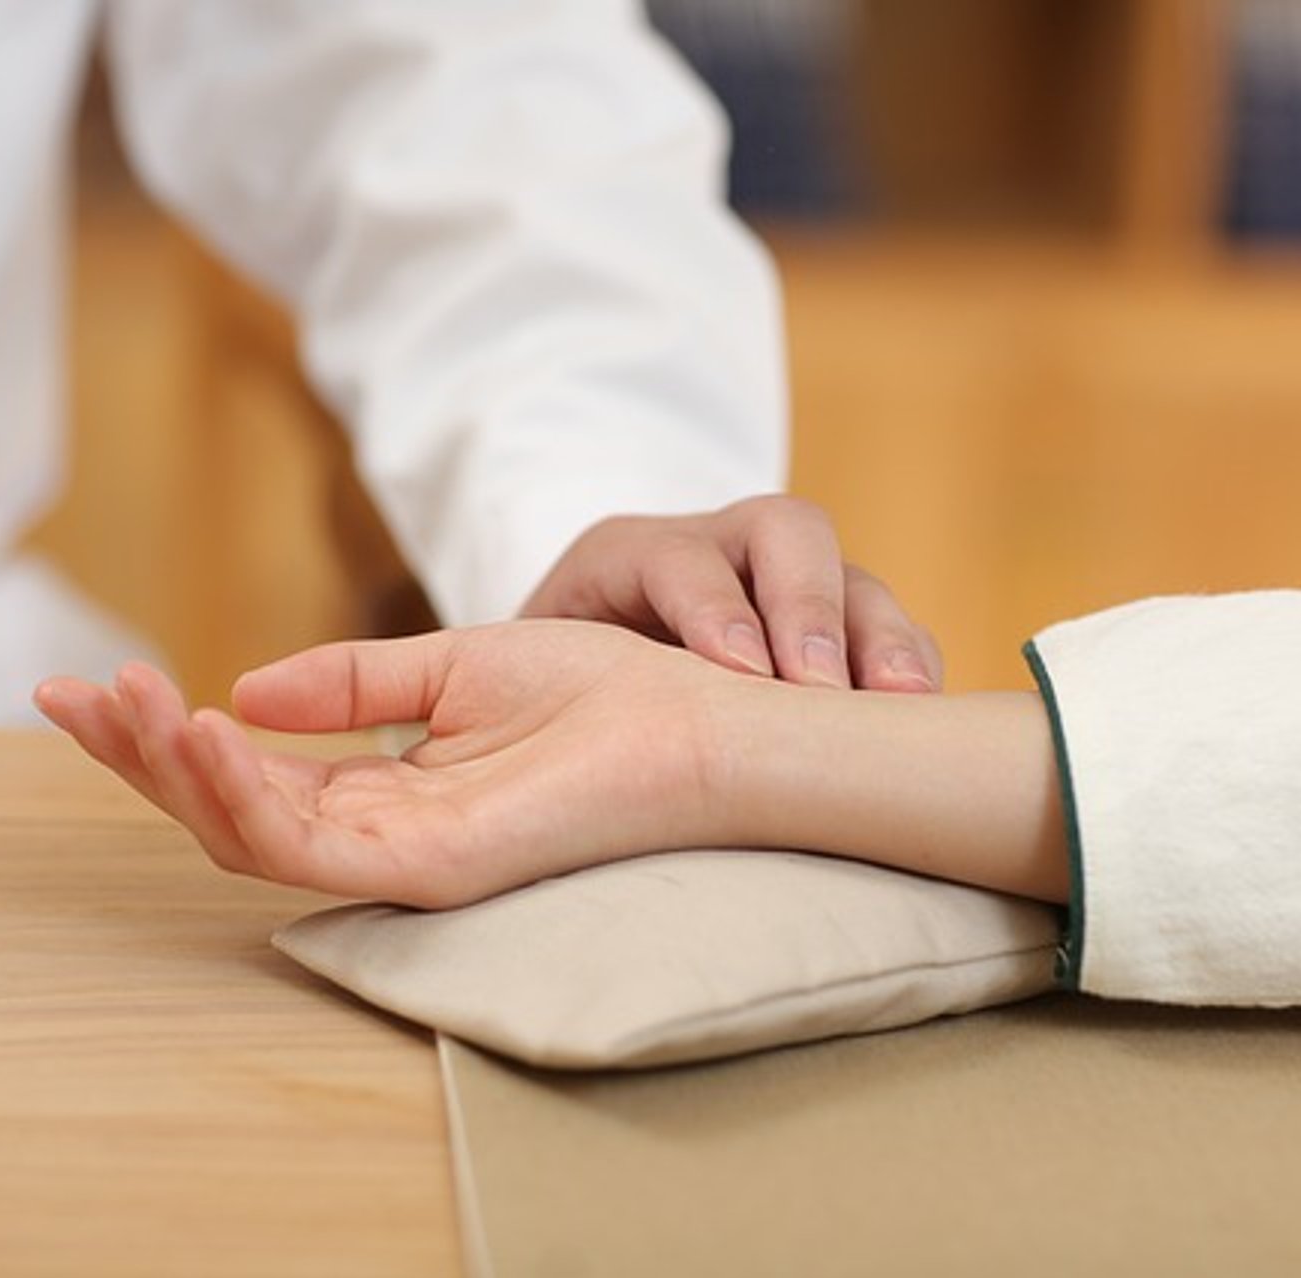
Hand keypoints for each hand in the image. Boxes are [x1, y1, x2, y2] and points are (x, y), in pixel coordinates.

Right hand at [33, 622, 740, 907]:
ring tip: (120, 700)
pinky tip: (200, 728)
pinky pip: (310, 847)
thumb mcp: (454, 665)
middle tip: (63, 694)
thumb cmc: (600, 696)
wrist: (698, 720)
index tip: (88, 679)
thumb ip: (353, 685)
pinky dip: (244, 793)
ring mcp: (401, 862)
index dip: (161, 734)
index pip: (244, 775)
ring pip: (245, 837)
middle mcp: (380, 836)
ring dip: (172, 769)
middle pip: (222, 812)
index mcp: (383, 793)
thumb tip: (243, 685)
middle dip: (139, 756)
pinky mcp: (431, 869)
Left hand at [520, 495, 941, 692]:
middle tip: (819, 688)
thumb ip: (480, 685)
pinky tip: (923, 722)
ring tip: (898, 708)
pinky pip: (893, 627)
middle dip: (807, 607)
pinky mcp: (843, 622)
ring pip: (852, 574)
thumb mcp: (513, 669)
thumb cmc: (550, 681)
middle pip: (785, 533)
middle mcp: (722, 547)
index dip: (713, 610)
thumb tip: (376, 722)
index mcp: (633, 551)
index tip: (737, 675)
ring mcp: (791, 580)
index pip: (681, 558)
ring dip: (877, 638)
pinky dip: (910, 666)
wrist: (607, 661)